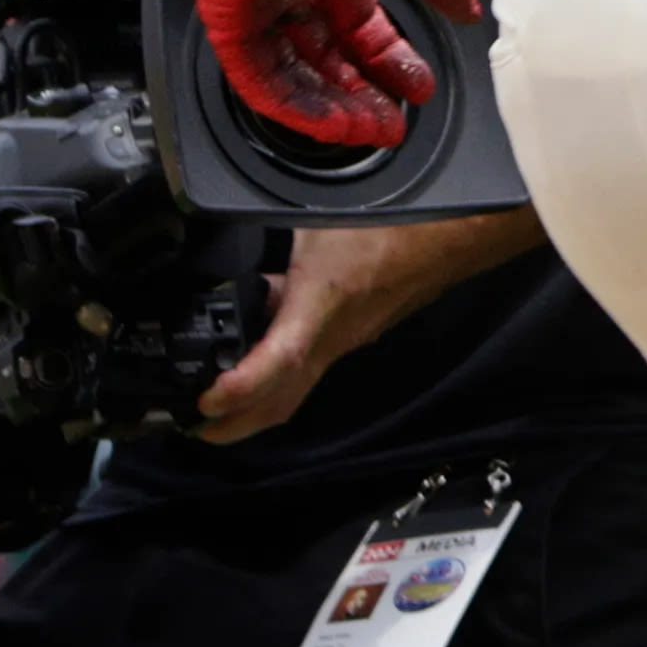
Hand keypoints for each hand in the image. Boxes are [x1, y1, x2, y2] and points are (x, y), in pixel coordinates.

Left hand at [173, 0, 480, 149]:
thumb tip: (468, 6)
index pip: (364, 27)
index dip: (391, 60)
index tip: (418, 85)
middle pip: (329, 57)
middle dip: (363, 94)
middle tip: (392, 123)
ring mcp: (262, 2)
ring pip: (293, 73)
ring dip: (331, 108)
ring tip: (368, 130)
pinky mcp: (230, 16)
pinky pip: (256, 74)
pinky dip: (291, 103)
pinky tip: (327, 120)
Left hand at [194, 211, 545, 442]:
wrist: (457, 233)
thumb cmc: (396, 223)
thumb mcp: (316, 220)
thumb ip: (272, 236)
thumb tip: (231, 235)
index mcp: (323, 305)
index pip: (279, 361)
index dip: (240, 388)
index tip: (205, 402)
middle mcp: (335, 337)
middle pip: (281, 403)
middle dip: (233, 425)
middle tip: (189, 425)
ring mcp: (347, 340)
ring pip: (294, 388)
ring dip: (252, 403)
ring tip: (212, 401)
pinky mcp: (355, 333)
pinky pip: (309, 363)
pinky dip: (276, 372)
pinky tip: (259, 346)